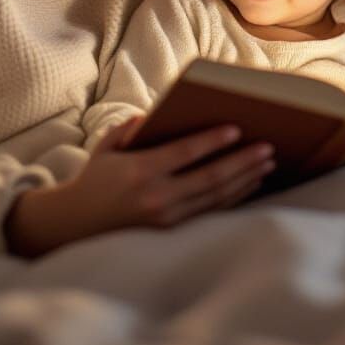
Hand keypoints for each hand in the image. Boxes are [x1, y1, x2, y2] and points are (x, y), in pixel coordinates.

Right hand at [6, 118, 275, 256]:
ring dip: (245, 180)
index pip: (184, 154)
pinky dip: (234, 197)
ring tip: (267, 163)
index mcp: (140, 172)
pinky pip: (209, 211)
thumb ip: (132, 127)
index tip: (237, 129)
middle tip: (268, 147)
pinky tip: (250, 183)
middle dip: (242, 162)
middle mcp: (156, 197)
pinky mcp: (171, 230)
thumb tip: (159, 114)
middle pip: (209, 179)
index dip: (212, 142)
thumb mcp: (107, 146)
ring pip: (215, 198)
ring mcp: (166, 217)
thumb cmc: (96, 176)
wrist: (77, 223)